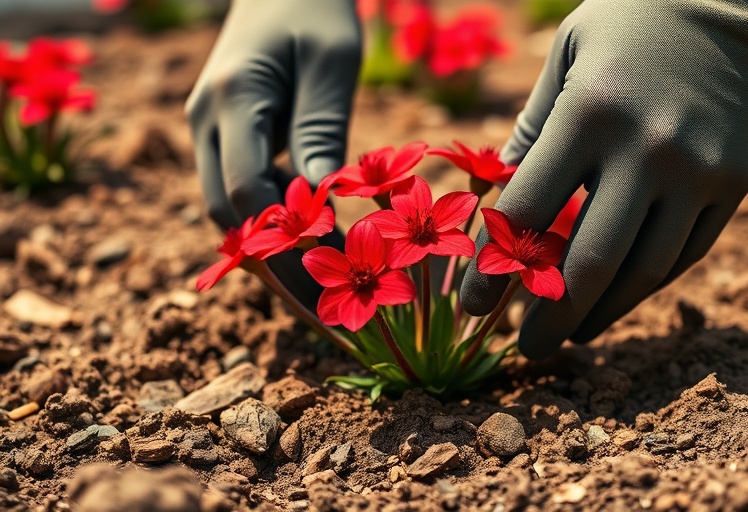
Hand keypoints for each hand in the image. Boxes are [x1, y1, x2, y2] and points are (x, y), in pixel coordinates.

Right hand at [186, 0, 359, 304]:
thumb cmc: (317, 10)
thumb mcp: (332, 64)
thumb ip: (320, 131)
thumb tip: (318, 205)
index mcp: (230, 98)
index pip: (244, 190)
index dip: (282, 240)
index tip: (331, 269)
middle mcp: (205, 117)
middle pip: (225, 209)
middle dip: (272, 256)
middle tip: (326, 293)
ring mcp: (206, 125)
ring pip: (225, 205)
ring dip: (267, 239)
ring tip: (322, 271)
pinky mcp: (221, 131)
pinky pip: (234, 186)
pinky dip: (266, 215)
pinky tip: (308, 230)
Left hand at [461, 0, 747, 357]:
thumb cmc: (630, 20)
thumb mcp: (566, 56)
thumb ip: (532, 131)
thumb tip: (501, 199)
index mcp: (588, 114)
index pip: (524, 214)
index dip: (490, 270)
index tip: (470, 307)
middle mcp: (646, 151)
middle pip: (587, 263)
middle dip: (548, 317)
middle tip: (524, 348)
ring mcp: (698, 171)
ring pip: (642, 271)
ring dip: (599, 314)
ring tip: (568, 334)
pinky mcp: (736, 184)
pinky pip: (685, 254)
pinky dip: (644, 286)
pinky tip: (615, 301)